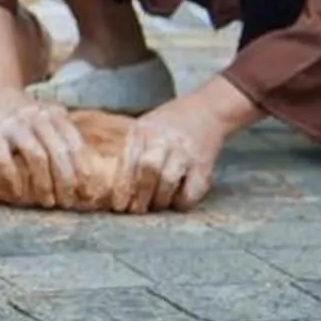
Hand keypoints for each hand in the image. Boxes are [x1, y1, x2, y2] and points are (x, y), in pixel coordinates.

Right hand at [0, 90, 85, 206]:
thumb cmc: (28, 116)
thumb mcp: (51, 117)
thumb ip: (66, 138)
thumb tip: (88, 177)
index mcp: (55, 114)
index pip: (74, 144)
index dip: (83, 170)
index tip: (87, 193)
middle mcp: (37, 118)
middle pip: (58, 152)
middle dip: (66, 181)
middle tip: (67, 202)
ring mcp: (13, 126)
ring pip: (36, 157)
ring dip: (44, 183)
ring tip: (48, 202)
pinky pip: (4, 161)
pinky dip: (13, 179)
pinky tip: (19, 193)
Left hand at [113, 96, 229, 211]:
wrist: (207, 109)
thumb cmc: (169, 123)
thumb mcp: (145, 126)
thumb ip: (131, 148)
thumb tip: (113, 185)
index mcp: (143, 130)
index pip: (128, 160)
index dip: (122, 186)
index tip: (118, 204)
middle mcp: (163, 138)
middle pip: (147, 169)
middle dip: (139, 194)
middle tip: (135, 210)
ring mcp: (185, 150)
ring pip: (167, 179)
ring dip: (159, 199)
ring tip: (155, 205)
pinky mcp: (203, 163)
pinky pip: (192, 188)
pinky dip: (182, 201)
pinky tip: (176, 203)